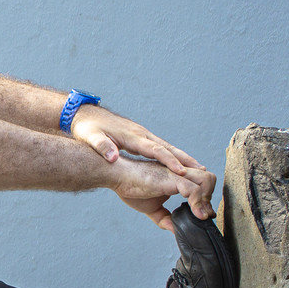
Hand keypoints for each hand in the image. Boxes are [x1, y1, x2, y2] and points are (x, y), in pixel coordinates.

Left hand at [70, 106, 203, 176]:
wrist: (86, 115)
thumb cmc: (88, 128)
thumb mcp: (91, 138)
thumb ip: (102, 147)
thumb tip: (113, 157)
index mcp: (132, 137)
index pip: (155, 150)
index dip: (169, 161)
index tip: (182, 172)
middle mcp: (142, 135)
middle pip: (168, 148)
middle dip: (185, 159)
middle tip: (202, 171)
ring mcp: (143, 135)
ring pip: (167, 147)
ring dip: (183, 157)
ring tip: (199, 169)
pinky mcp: (141, 138)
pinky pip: (161, 148)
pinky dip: (173, 155)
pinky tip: (180, 164)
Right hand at [111, 158, 216, 231]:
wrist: (117, 176)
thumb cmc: (130, 186)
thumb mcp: (151, 208)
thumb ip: (165, 218)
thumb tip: (174, 230)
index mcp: (176, 177)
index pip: (202, 183)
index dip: (205, 198)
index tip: (202, 215)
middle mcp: (179, 173)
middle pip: (209, 178)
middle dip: (210, 197)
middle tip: (202, 214)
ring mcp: (176, 174)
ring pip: (207, 180)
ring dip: (207, 199)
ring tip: (200, 215)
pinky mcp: (171, 179)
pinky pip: (193, 189)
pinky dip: (198, 203)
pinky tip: (195, 215)